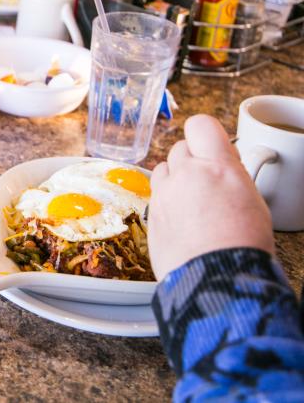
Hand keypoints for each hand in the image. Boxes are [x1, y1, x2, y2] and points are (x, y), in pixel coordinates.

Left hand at [148, 115, 273, 280]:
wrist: (215, 279)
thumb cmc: (241, 244)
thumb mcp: (252, 199)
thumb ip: (231, 174)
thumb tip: (224, 164)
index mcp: (217, 167)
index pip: (200, 124)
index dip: (205, 134)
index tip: (211, 147)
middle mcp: (185, 175)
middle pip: (179, 148)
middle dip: (191, 160)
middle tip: (207, 182)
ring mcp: (163, 194)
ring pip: (163, 169)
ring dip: (175, 178)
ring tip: (193, 201)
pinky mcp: (150, 213)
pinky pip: (155, 194)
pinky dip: (165, 200)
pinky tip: (181, 219)